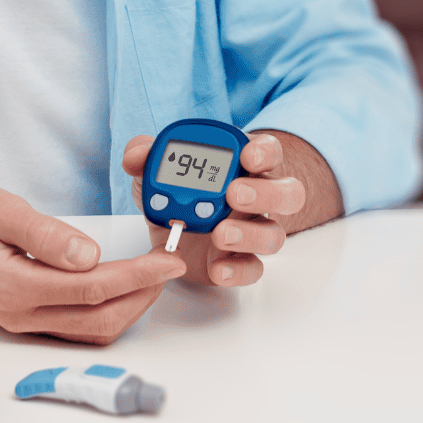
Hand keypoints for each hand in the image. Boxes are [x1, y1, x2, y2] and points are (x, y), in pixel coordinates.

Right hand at [0, 184, 185, 343]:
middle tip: (167, 267)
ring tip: (151, 276)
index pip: (93, 287)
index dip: (137, 275)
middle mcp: (21, 313)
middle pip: (99, 318)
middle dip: (142, 295)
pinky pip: (76, 327)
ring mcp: (21, 321)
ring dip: (128, 307)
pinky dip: (106, 312)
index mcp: (16, 286)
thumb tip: (89, 252)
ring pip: (91, 330)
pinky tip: (119, 288)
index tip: (167, 261)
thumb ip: (44, 233)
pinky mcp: (23, 318)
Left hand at [122, 132, 313, 286]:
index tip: (247, 156)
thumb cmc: (174, 193)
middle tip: (235, 195)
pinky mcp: (240, 262)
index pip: (269, 152)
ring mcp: (252, 231)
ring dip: (251, 234)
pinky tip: (218, 269)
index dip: (264, 152)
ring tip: (221, 234)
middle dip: (266, 193)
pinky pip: (253, 269)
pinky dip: (238, 271)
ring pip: (275, 234)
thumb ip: (144, 156)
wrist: (170, 233)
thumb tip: (135, 156)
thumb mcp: (154, 171)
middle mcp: (257, 198)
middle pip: (287, 193)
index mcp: (242, 166)